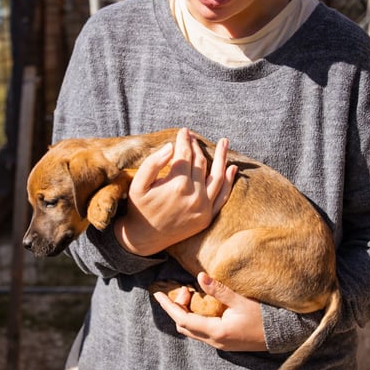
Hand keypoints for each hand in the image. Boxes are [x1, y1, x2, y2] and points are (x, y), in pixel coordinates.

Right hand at [114, 128, 236, 255]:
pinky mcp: (207, 217)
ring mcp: (203, 207)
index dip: (184, 140)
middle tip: (193, 136)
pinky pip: (222, 197)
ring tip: (224, 142)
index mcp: (177, 184)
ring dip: (222, 157)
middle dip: (196, 147)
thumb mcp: (138, 184)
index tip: (183, 130)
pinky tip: (232, 168)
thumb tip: (171, 146)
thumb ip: (153, 163)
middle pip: (200, 163)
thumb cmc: (139, 208)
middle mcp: (194, 195)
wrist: (144, 238)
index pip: (185, 155)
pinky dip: (229, 182)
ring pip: (217, 177)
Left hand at [153, 272, 266, 351]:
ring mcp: (221, 344)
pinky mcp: (226, 343)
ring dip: (186, 313)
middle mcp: (215, 341)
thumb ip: (219, 290)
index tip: (157, 294)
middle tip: (184, 289)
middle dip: (177, 308)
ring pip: (193, 330)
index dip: (169, 306)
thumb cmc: (265, 317)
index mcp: (217, 332)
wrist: (285, 335)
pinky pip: (203, 332)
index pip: (183, 319)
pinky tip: (202, 305)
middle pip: (184, 327)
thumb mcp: (242, 300)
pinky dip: (196, 318)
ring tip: (191, 294)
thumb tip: (200, 276)